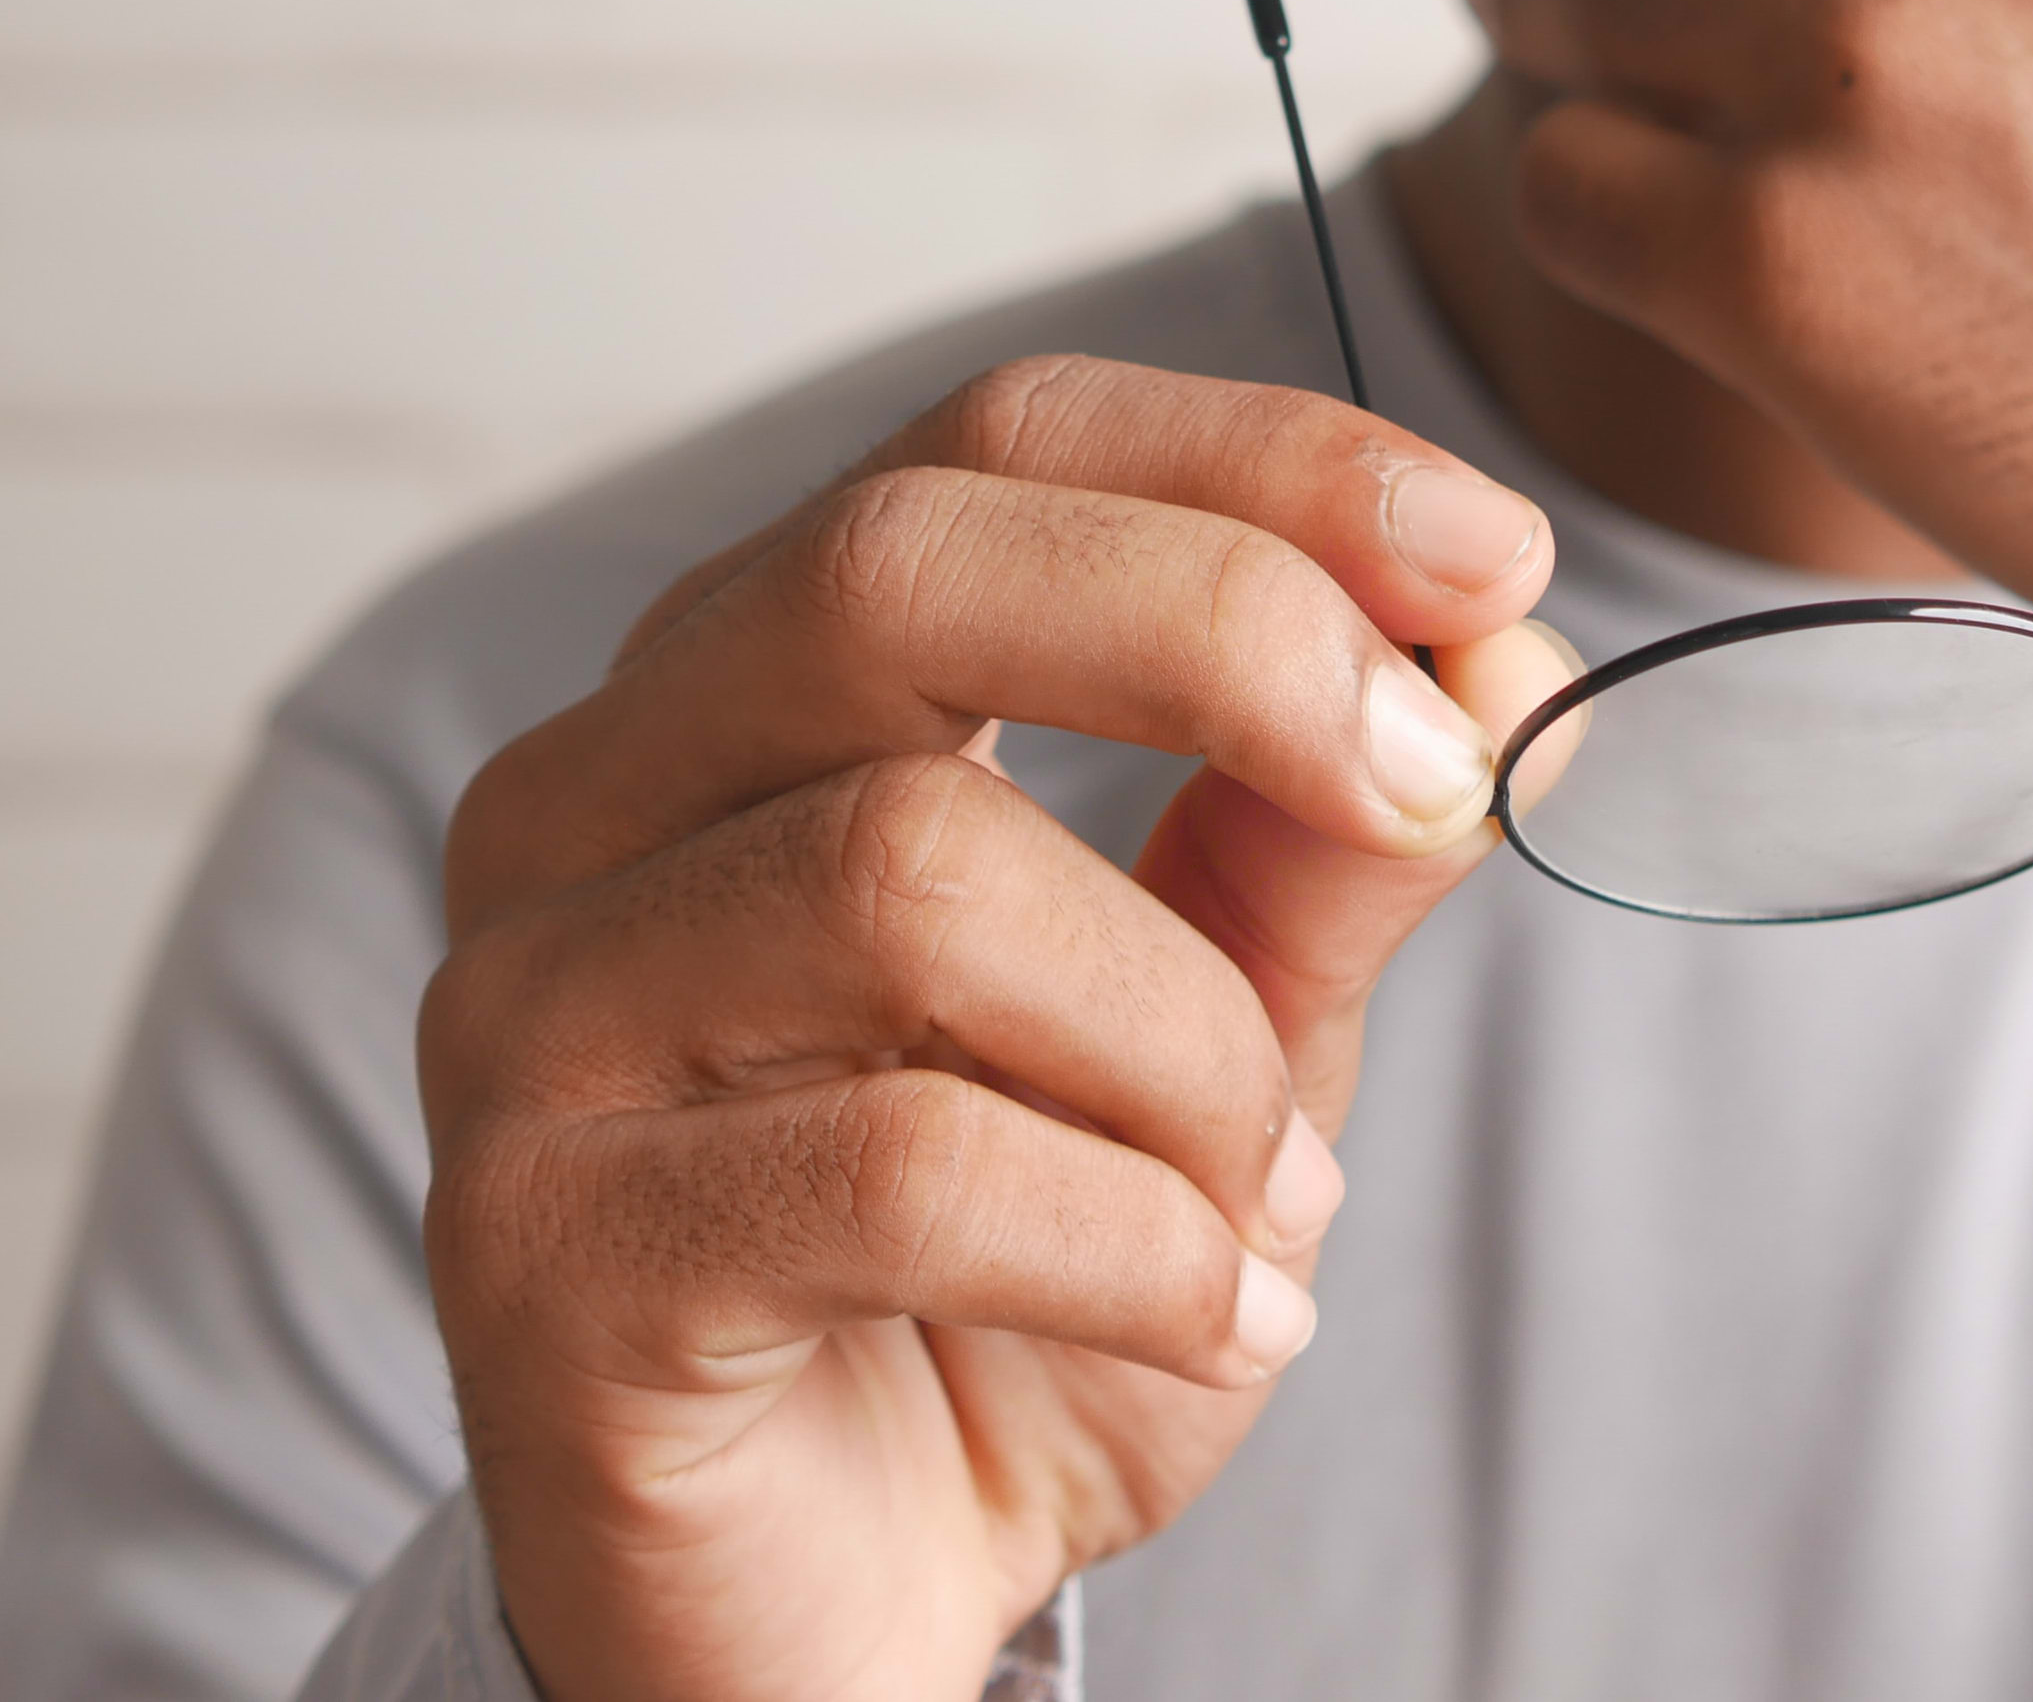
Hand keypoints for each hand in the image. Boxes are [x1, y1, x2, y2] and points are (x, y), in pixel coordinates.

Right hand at [419, 359, 1569, 1701]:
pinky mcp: (532, 1248)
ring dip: (1191, 1045)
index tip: (1495, 548)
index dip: (1257, 463)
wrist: (845, 1618)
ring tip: (1271, 1195)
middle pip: (899, 568)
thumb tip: (1504, 645)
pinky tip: (1210, 1319)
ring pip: (912, 874)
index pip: (989, 449)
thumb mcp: (1231, 1039)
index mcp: (757, 691)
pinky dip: (1136, 1244)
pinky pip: (897, 1163)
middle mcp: (597, 801)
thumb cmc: (1018, 1294)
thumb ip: (1326, 844)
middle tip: (1434, 790)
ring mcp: (528, 1013)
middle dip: (1231, 640)